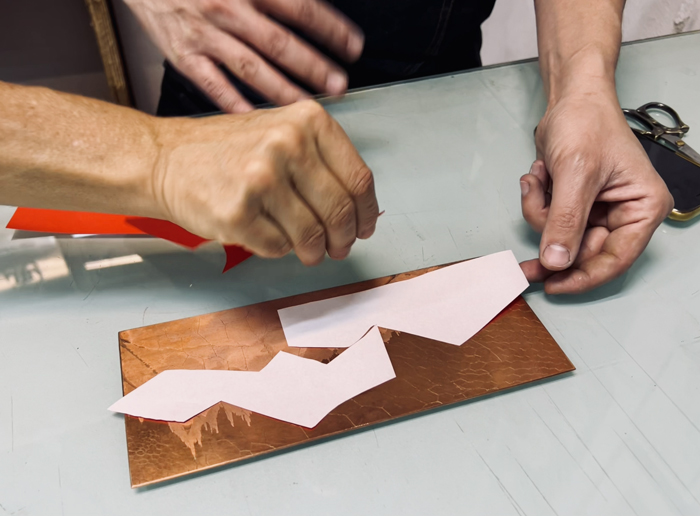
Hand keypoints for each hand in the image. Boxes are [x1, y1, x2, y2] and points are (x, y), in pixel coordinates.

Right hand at [125, 0, 363, 111]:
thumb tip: (308, 9)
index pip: (300, 8)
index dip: (331, 29)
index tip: (354, 46)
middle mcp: (228, 9)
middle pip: (280, 43)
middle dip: (314, 66)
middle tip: (339, 85)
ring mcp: (205, 36)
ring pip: (252, 69)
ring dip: (285, 90)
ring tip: (309, 105)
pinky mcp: (184, 57)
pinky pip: (214, 86)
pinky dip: (237, 105)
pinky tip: (259, 120)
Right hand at [150, 100, 378, 263]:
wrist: (166, 159)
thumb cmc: (227, 150)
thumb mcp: (283, 132)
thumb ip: (322, 161)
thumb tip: (359, 209)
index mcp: (307, 121)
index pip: (358, 179)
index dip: (367, 212)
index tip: (364, 226)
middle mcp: (287, 144)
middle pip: (340, 211)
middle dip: (344, 238)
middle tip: (339, 247)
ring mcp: (261, 179)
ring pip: (312, 235)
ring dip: (315, 251)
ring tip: (309, 250)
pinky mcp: (237, 213)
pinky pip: (279, 247)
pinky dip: (280, 249)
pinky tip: (268, 235)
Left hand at [519, 89, 673, 293]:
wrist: (570, 97)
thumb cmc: (587, 123)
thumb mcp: (577, 174)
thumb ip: (566, 221)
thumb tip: (557, 261)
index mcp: (641, 208)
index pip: (614, 259)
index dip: (582, 277)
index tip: (552, 286)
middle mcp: (623, 213)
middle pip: (582, 252)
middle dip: (551, 239)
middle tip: (525, 261)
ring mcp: (597, 210)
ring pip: (560, 237)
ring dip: (540, 213)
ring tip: (538, 181)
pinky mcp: (574, 203)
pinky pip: (549, 220)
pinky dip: (536, 202)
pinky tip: (538, 176)